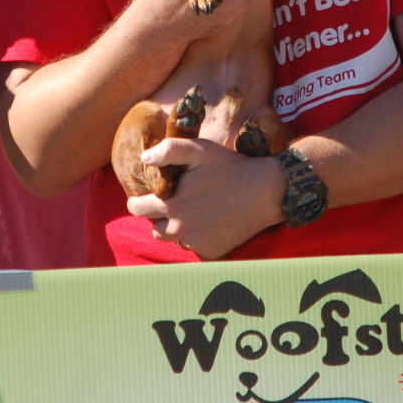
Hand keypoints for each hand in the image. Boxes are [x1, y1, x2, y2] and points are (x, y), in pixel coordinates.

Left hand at [125, 137, 282, 258]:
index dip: (138, 201)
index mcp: (171, 205)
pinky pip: (195, 247)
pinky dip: (198, 237)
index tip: (144, 197)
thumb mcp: (199, 150)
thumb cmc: (230, 166)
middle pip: (155, 228)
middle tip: (173, 203)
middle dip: (158, 217)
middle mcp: (180, 229)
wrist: (265, 191)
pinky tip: (210, 221)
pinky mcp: (212, 252)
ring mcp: (196, 243)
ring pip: (175, 239)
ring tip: (193, 212)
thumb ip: (169, 150)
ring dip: (177, 228)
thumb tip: (144, 158)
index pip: (137, 208)